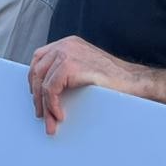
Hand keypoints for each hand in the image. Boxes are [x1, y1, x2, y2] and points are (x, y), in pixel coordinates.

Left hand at [27, 35, 141, 135]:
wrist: (132, 80)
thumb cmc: (112, 79)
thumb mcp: (85, 68)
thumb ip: (67, 70)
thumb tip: (47, 90)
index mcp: (68, 44)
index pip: (39, 58)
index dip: (33, 78)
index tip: (36, 96)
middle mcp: (65, 45)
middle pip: (37, 70)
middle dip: (37, 95)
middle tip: (41, 114)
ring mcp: (66, 53)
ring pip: (42, 82)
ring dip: (44, 105)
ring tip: (50, 121)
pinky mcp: (69, 66)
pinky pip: (50, 89)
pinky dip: (52, 105)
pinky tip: (59, 115)